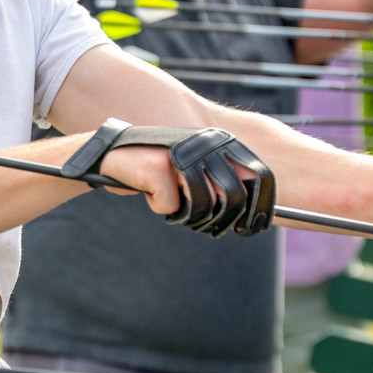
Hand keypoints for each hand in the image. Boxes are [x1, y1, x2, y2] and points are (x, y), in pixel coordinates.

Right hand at [99, 127, 275, 236]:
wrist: (113, 155)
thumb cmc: (158, 168)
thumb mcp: (194, 169)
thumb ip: (221, 182)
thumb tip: (252, 212)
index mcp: (220, 142)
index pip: (258, 177)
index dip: (259, 209)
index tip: (252, 230)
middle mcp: (205, 145)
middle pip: (232, 199)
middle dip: (219, 221)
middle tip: (205, 228)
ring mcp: (182, 156)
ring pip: (203, 207)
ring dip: (186, 216)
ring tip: (170, 204)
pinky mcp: (159, 169)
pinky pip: (171, 208)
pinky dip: (158, 208)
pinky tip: (147, 191)